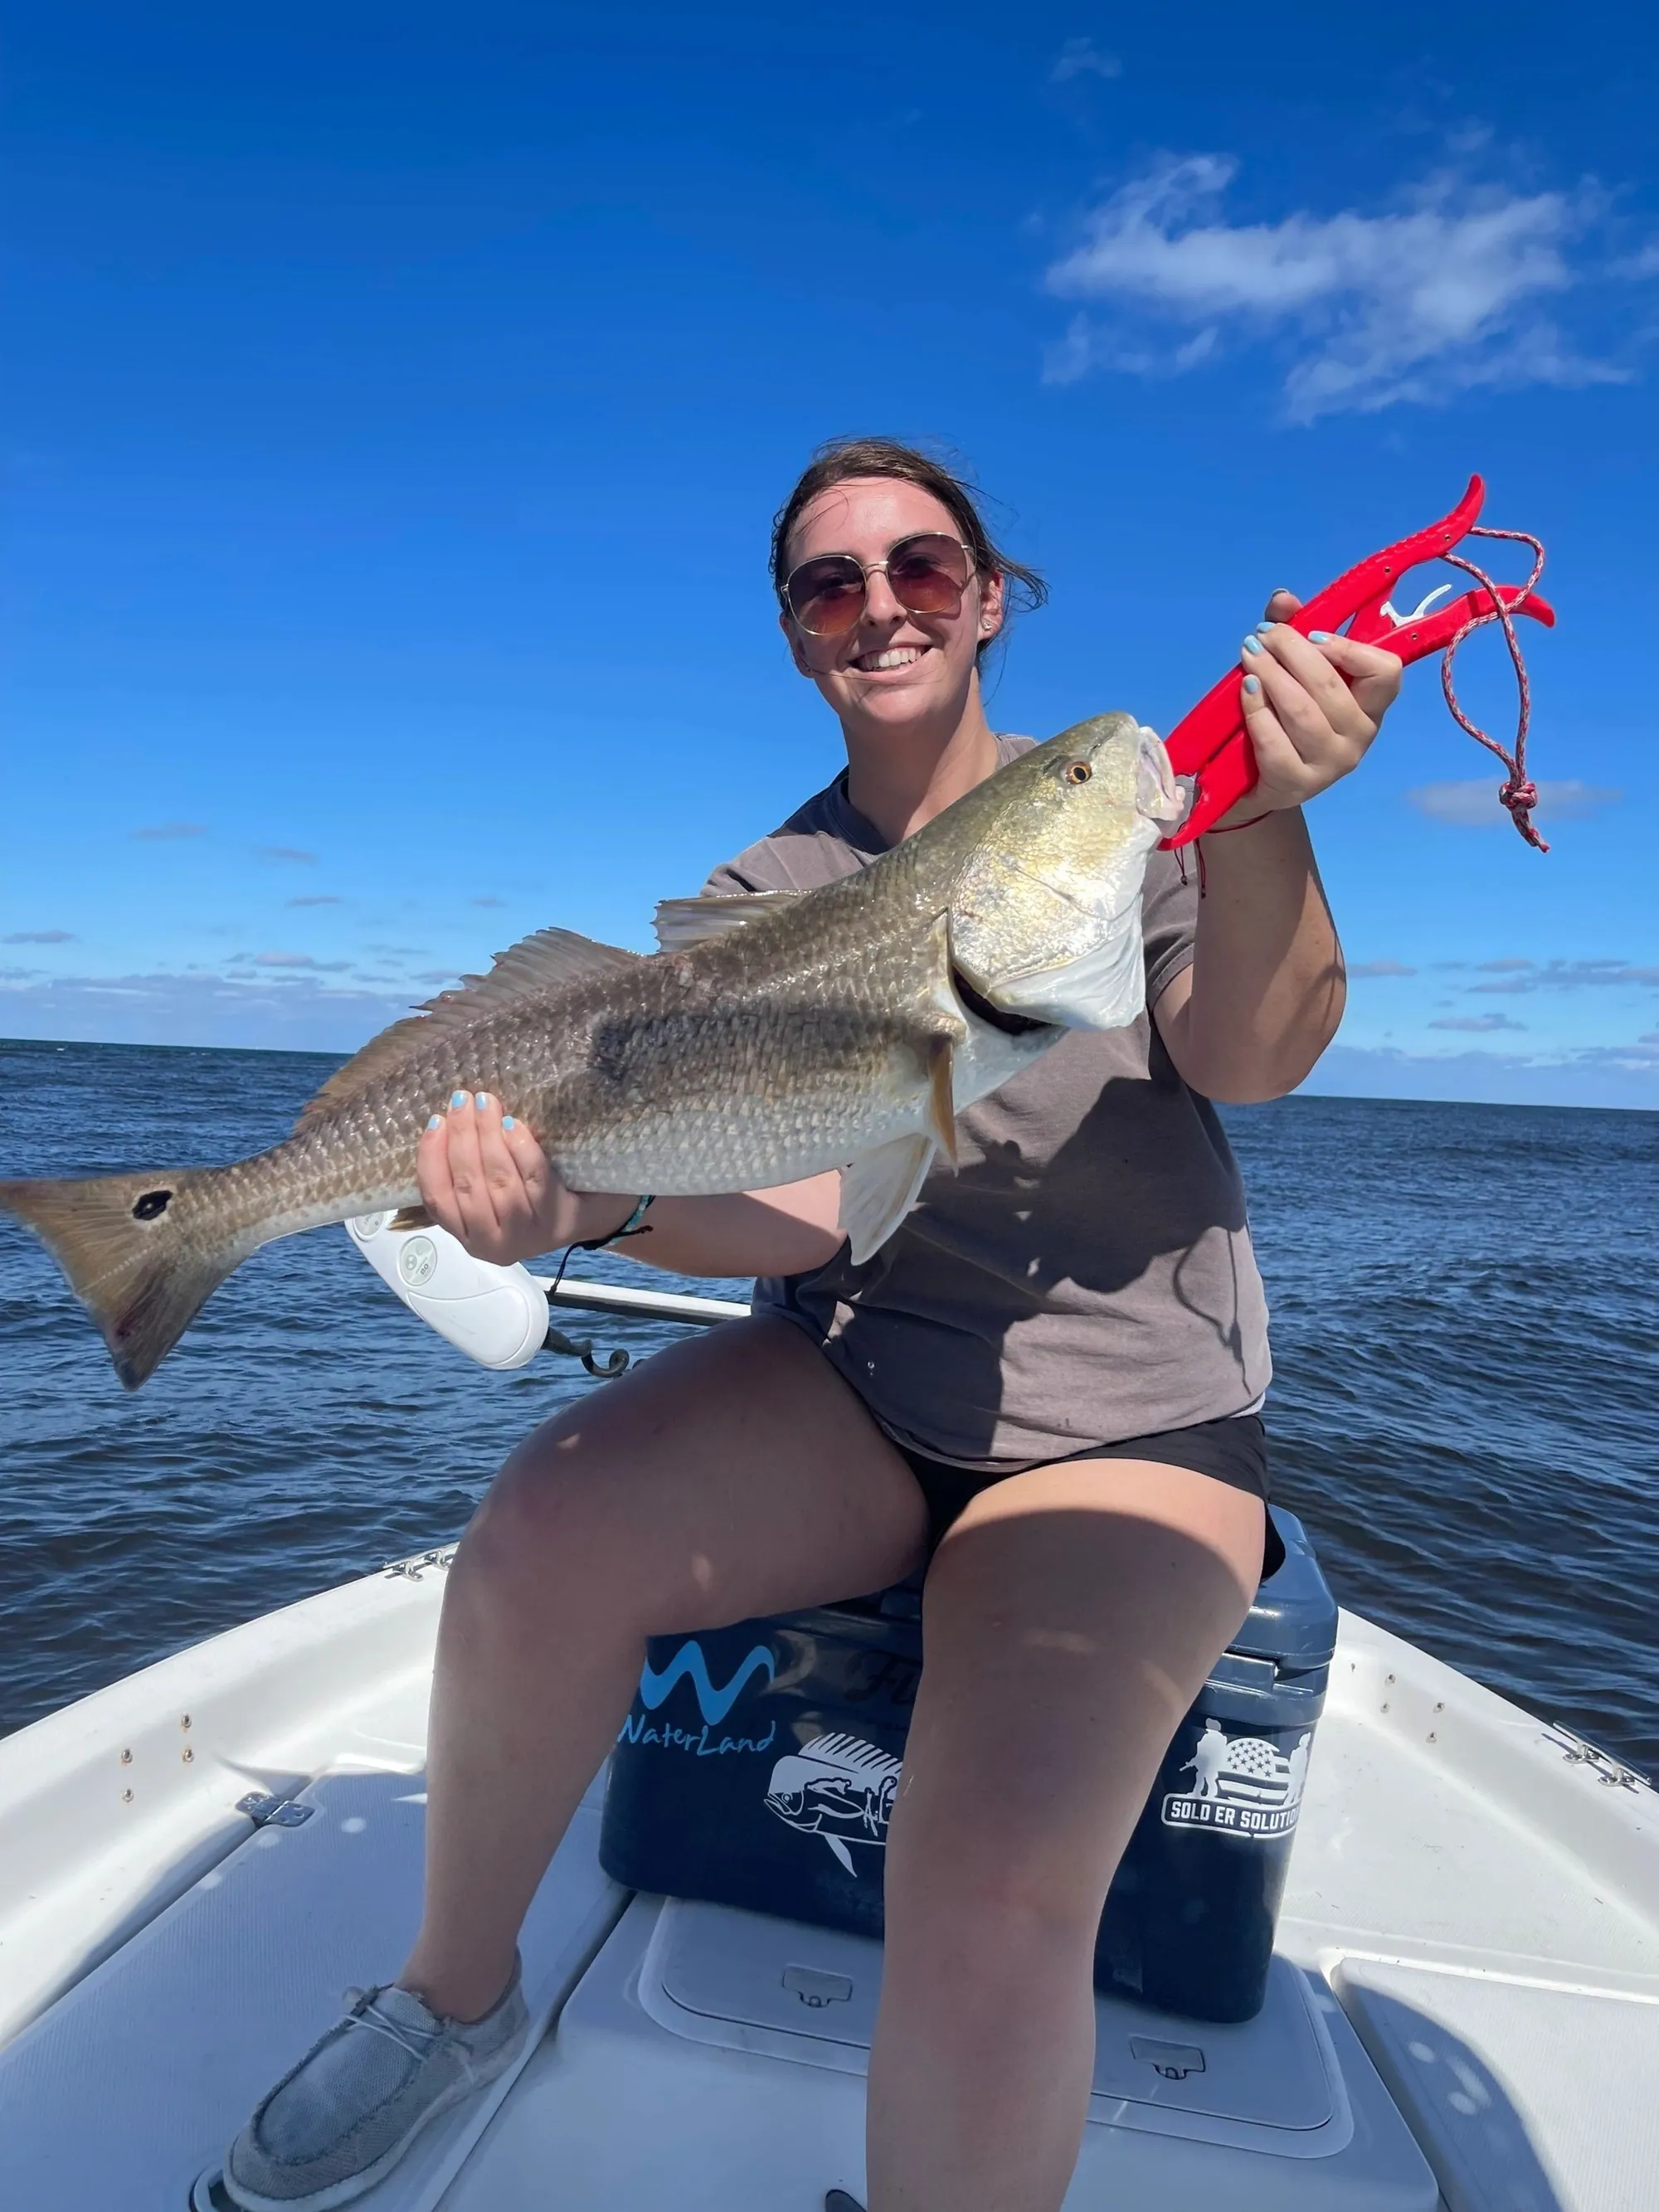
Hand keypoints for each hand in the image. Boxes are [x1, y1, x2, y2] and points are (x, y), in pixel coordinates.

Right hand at [416, 1090, 627, 1265]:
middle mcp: (492, 1244)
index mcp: (468, 1237)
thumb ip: (468, 1172)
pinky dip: (521, 1149)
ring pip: (498, 1182)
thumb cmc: (534, 1196)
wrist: (590, 1214)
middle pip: (467, 1187)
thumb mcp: (493, 1193)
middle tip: (462, 1100)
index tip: (435, 1122)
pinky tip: (513, 1125)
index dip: (432, 1159)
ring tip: (486, 1103)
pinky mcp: (555, 1224)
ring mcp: (525, 1237)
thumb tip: (447, 1121)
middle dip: (461, 1138)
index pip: (438, 1199)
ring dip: (488, 1136)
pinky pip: (533, 1180)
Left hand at [1214, 587, 1401, 827]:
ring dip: (1271, 676)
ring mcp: (1330, 765)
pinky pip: (1276, 743)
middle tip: (1262, 635)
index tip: (1314, 634)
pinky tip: (1246, 690)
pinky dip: (1258, 712)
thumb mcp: (1290, 673)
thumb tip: (1283, 598)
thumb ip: (1293, 632)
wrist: (1255, 785)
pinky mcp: (1297, 784)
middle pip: (1330, 686)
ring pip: (1302, 712)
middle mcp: (1359, 737)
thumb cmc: (1282, 719)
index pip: (1386, 674)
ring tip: (1249, 654)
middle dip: (1292, 652)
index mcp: (1369, 707)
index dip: (1352, 650)